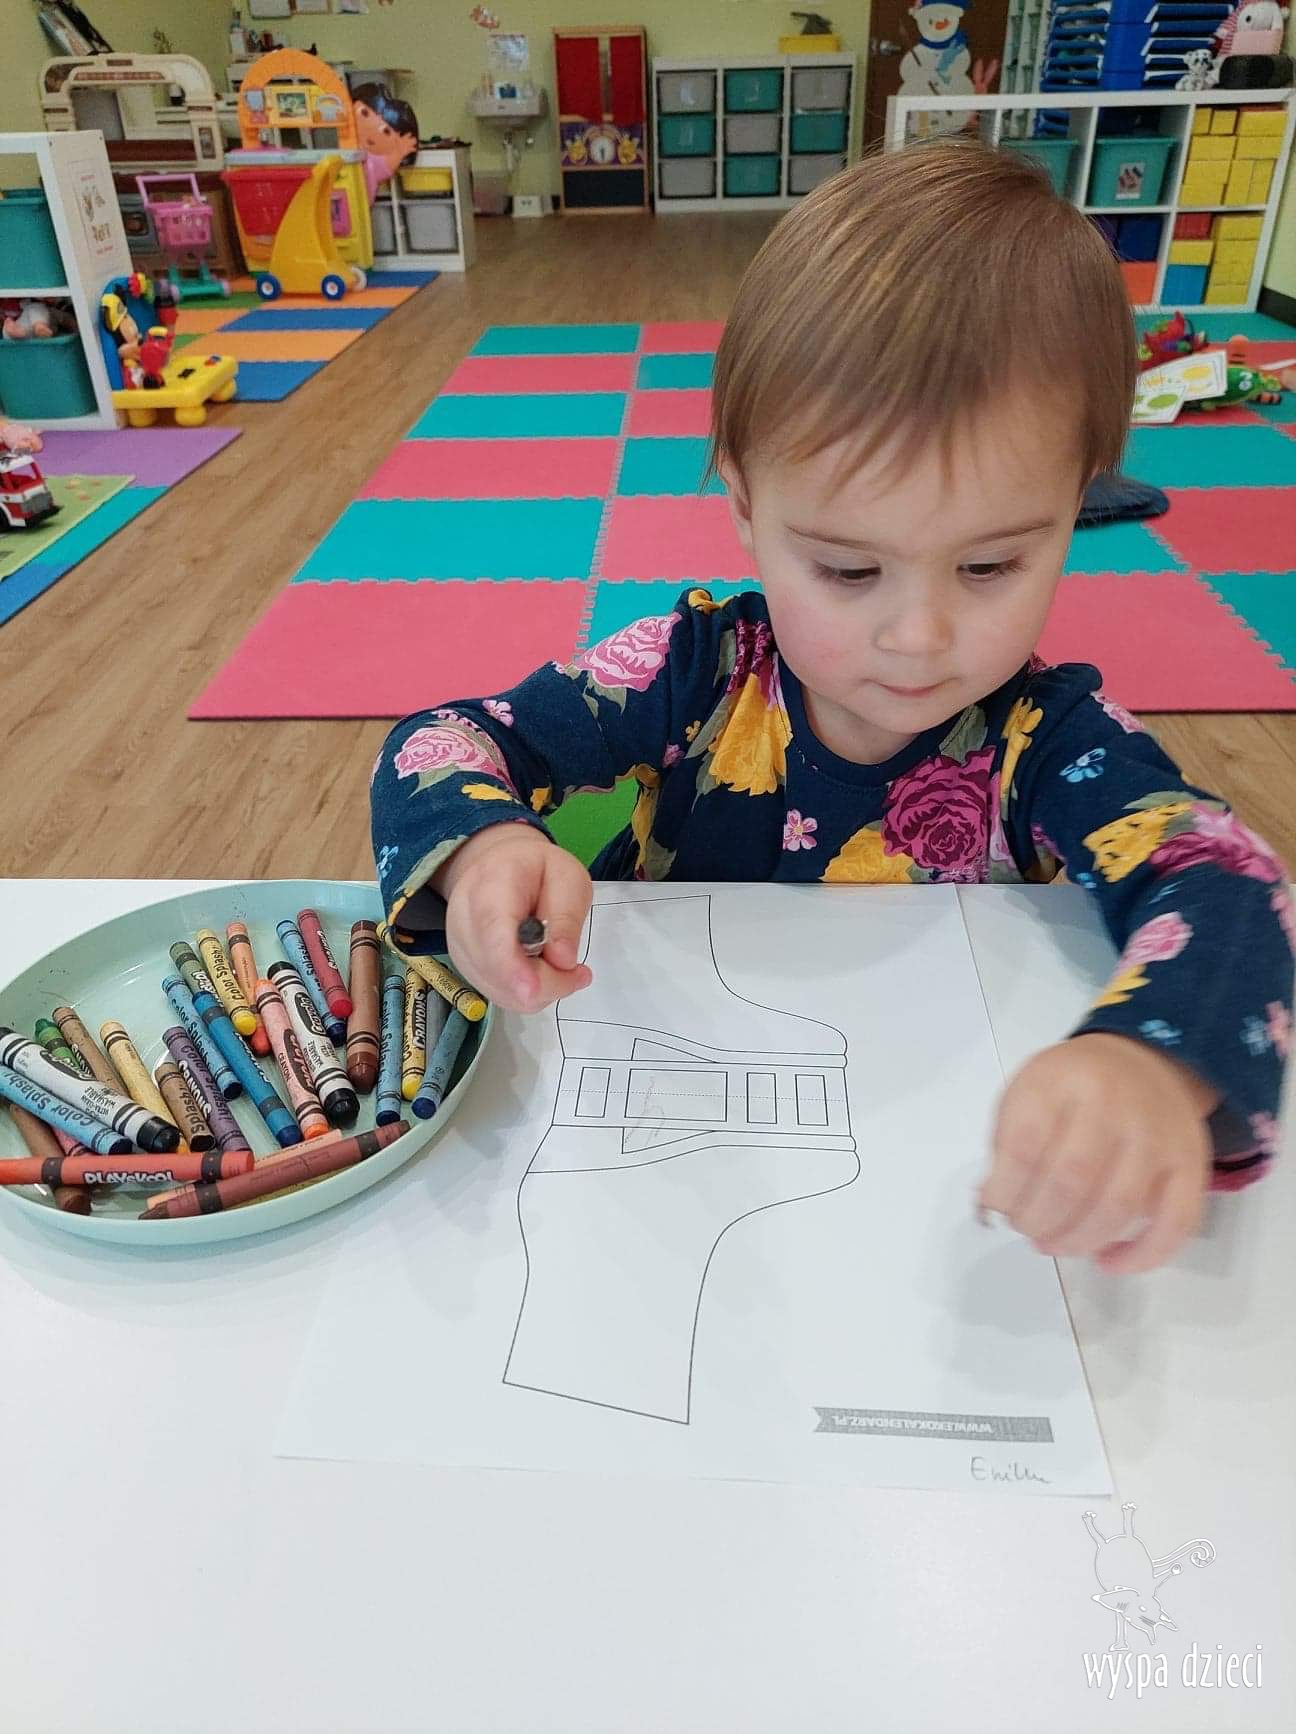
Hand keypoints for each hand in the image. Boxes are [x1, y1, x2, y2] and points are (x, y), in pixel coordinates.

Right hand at [437, 826, 592, 1014]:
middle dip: (546, 983)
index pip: (493, 930)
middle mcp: (464, 918)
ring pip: (501, 990)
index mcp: (491, 883)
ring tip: (560, 961)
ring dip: (540, 989)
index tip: (532, 991)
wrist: (497, 868)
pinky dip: (528, 992)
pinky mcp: (466, 967)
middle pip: (498, 970)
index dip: (511, 966)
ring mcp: (460, 946)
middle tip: (579, 972)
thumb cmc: (536, 870)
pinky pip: (500, 994)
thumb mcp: (568, 877)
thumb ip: (567, 916)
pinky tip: (541, 968)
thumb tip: (563, 960)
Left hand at [978, 1034, 1215, 1273]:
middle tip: (1027, 1230)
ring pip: (1118, 1206)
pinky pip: (1176, 1221)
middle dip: (1039, 1220)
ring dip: (1078, 1241)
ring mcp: (1157, 1135)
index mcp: (1061, 1081)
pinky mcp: (1190, 1164)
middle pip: (1071, 1180)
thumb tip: (991, 1206)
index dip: (1005, 1190)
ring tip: (1054, 1244)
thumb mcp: (1025, 1090)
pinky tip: (1109, 1262)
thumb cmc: (1072, 1085)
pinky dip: (1143, 1254)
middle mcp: (1112, 1105)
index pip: (1025, 1146)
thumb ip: (1005, 1144)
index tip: (997, 1207)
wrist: (1143, 1060)